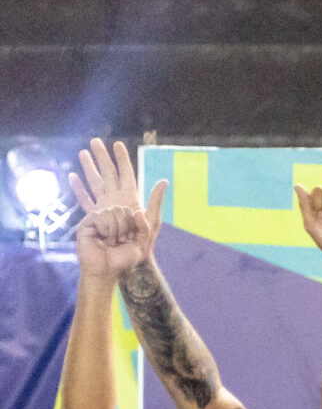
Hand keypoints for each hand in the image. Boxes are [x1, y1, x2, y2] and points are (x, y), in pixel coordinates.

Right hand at [68, 138, 164, 276]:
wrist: (115, 268)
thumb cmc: (134, 252)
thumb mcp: (149, 229)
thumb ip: (153, 206)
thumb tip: (161, 182)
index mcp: (128, 203)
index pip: (125, 176)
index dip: (121, 160)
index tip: (118, 145)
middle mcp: (113, 202)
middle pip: (107, 175)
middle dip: (101, 158)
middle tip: (95, 141)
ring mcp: (99, 209)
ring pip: (94, 183)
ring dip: (88, 167)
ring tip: (82, 152)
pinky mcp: (88, 217)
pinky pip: (84, 200)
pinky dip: (78, 188)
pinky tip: (73, 176)